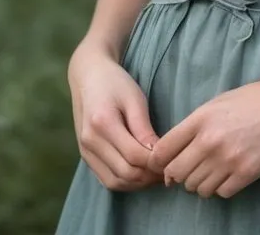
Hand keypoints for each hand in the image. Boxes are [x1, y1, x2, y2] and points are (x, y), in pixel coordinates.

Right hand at [68, 38, 161, 191]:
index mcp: (103, 123)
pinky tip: (142, 173)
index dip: (156, 162)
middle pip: (125, 173)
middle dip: (150, 176)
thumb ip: (144, 128)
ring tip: (158, 172)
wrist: (88, 76)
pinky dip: (126, 182)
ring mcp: (85, 152)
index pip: (134, 156)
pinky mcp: (86, 157)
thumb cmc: (115, 83)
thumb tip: (159, 155)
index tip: (173, 158)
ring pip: (115, 182)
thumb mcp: (135, 98)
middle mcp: (90, 142)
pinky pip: (107, 180)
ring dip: (139, 183)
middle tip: (169, 168)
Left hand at [147, 73, 259, 198]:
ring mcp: (229, 157)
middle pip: (177, 173)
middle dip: (180, 176)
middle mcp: (211, 139)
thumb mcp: (223, 101)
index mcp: (202, 117)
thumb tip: (179, 148)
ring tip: (215, 171)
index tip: (164, 166)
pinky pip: (221, 193)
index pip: (163, 150)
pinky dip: (222, 188)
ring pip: (198, 187)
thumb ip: (199, 123)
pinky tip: (231, 175)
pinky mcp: (248, 172)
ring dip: (202, 183)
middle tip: (191, 170)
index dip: (159, 162)